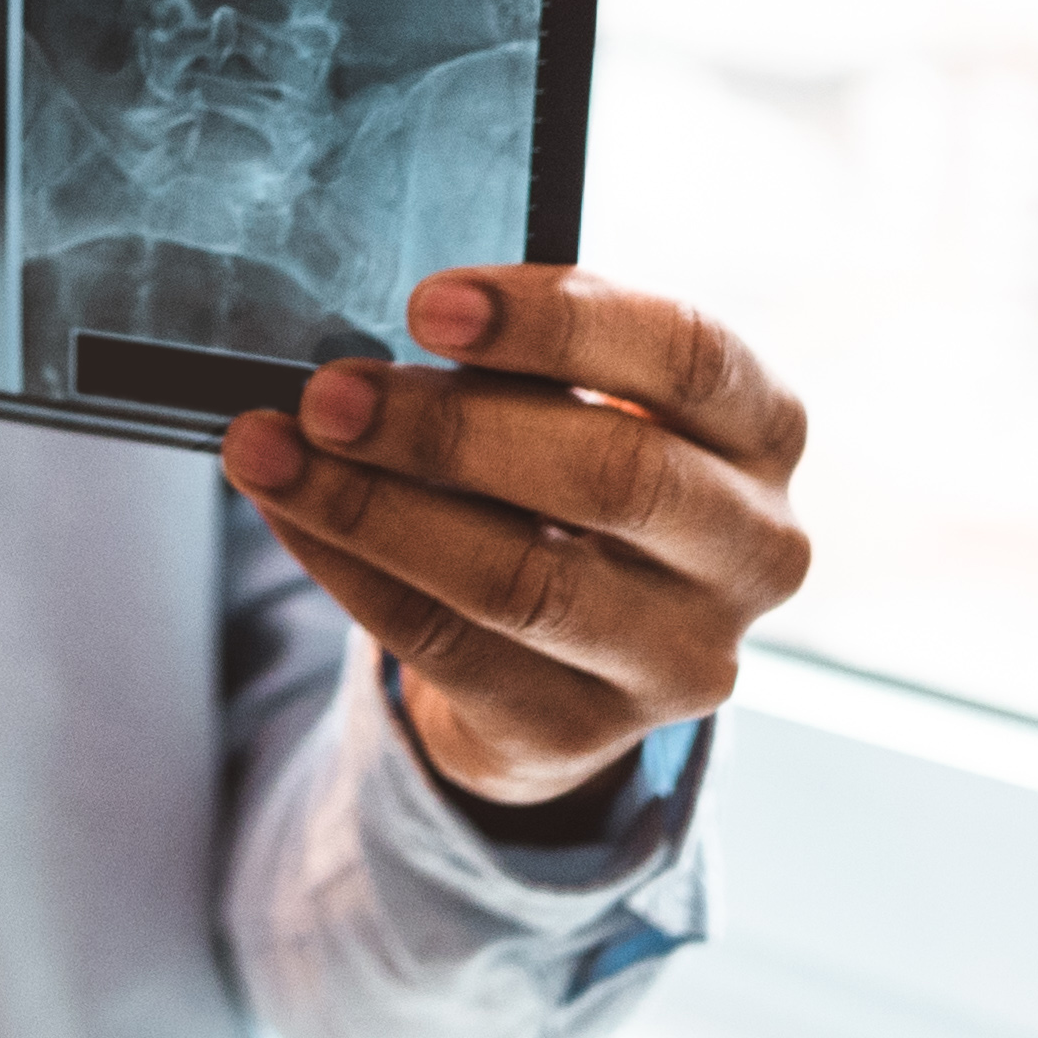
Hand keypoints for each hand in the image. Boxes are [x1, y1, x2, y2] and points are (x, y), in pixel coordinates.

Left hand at [224, 268, 814, 809]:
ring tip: (273, 451)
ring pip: (522, 580)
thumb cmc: (574, 474)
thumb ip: (526, 365)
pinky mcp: (588, 732)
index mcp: (764, 432)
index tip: (428, 305)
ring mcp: (681, 657)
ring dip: (376, 508)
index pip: (690, 357)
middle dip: (451, 429)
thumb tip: (372, 355)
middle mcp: (755, 550)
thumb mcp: (588, 402)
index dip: (559, 323)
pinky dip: (355, 572)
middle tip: (329, 393)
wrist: (577, 653)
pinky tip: (292, 516)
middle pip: (615, 475)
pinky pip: (451, 648)